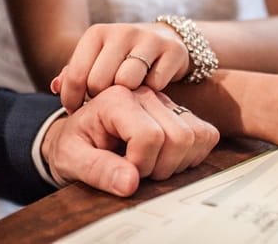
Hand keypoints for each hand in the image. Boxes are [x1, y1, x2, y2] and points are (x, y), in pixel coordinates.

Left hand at [41, 85, 219, 196]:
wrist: (78, 136)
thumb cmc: (73, 145)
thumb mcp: (71, 159)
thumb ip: (98, 171)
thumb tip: (131, 184)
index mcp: (117, 98)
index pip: (150, 136)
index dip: (140, 165)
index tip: (122, 171)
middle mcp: (146, 94)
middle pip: (179, 137)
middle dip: (159, 167)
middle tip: (136, 171)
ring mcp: (166, 102)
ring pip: (195, 136)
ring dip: (177, 162)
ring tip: (150, 165)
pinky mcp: (181, 113)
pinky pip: (206, 135)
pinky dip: (192, 155)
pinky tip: (166, 159)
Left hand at [50, 22, 189, 111]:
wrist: (165, 41)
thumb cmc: (121, 58)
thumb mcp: (94, 62)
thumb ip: (73, 75)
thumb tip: (56, 87)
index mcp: (97, 33)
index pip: (76, 75)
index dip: (72, 99)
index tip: (76, 111)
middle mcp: (122, 32)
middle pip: (100, 82)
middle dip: (100, 99)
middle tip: (104, 104)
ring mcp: (149, 39)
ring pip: (127, 82)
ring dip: (126, 97)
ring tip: (125, 99)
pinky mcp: (173, 51)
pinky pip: (155, 85)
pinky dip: (151, 94)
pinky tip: (149, 93)